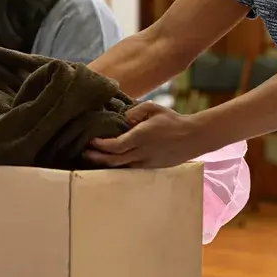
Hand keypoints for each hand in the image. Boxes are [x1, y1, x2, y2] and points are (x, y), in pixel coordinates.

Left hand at [83, 102, 211, 168]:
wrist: (193, 137)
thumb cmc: (172, 120)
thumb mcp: (153, 108)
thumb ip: (135, 112)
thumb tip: (122, 119)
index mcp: (141, 137)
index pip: (115, 145)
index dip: (100, 145)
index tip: (91, 141)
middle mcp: (142, 152)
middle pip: (113, 160)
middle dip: (96, 157)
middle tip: (84, 152)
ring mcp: (147, 162)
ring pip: (120, 168)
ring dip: (105, 163)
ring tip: (93, 158)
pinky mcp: (151, 168)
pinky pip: (130, 169)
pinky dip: (118, 166)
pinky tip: (110, 161)